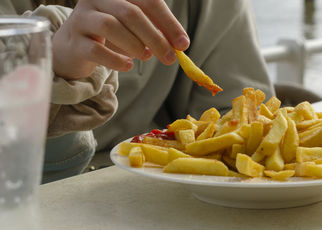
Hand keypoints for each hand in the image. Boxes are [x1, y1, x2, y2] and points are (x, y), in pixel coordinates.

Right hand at [52, 0, 189, 79]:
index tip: (183, 44)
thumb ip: (155, 31)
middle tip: (170, 58)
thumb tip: (180, 44)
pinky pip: (95, 49)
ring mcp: (81, 18)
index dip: (168, 22)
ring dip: (135, 45)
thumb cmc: (109, 37)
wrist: (73, 49)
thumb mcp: (134, 29)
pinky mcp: (73, 41)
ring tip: (145, 57)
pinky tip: (127, 65)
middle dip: (155, 38)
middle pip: (131, 13)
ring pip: (110, 26)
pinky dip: (115, 59)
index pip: (147, 1)